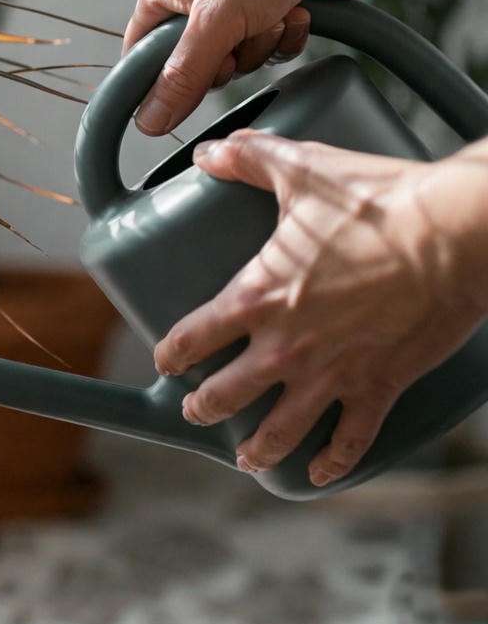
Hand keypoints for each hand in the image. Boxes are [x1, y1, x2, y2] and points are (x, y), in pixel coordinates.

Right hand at [124, 0, 418, 135]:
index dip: (155, 85)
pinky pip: (272, 54)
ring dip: (262, 45)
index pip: (141, 57)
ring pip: (238, 63)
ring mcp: (239, 9)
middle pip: (195, 70)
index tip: (173, 103)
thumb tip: (150, 119)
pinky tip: (295, 10)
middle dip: (225, 61)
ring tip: (273, 10)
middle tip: (235, 36)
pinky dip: (287, 38)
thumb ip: (183, 75)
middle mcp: (198, 2)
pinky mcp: (275, 14)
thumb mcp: (216, 17)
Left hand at [152, 131, 487, 485]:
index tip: (167, 362)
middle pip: (226, 395)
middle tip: (198, 411)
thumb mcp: (304, 170)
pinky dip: (332, 463)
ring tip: (245, 458)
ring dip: (257, 448)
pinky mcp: (378, 387)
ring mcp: (332, 373)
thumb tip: (209, 150)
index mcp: (258, 297)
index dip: (172, 354)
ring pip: (279, 430)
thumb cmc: (379, 201)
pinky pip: (350, 439)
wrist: (456, 234)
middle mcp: (286, 345)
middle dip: (204, 407)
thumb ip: (251, 159)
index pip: (192, 338)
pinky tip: (318, 474)